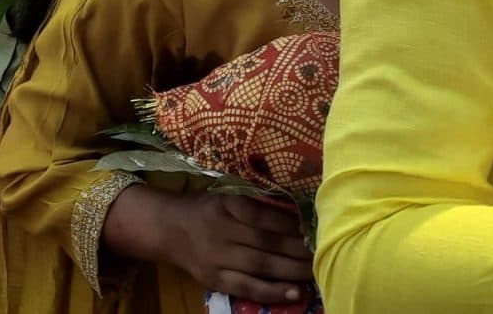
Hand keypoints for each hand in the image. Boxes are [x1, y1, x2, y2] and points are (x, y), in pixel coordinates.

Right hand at [148, 191, 314, 305]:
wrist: (169, 229)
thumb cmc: (207, 210)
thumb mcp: (228, 198)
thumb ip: (257, 206)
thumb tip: (299, 217)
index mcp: (227, 206)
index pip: (263, 217)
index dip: (290, 225)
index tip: (314, 229)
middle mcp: (222, 232)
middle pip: (266, 243)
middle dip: (298, 250)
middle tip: (324, 253)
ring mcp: (218, 258)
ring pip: (261, 266)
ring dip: (292, 271)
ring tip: (316, 272)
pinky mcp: (215, 280)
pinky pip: (247, 288)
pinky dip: (272, 292)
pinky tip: (294, 293)